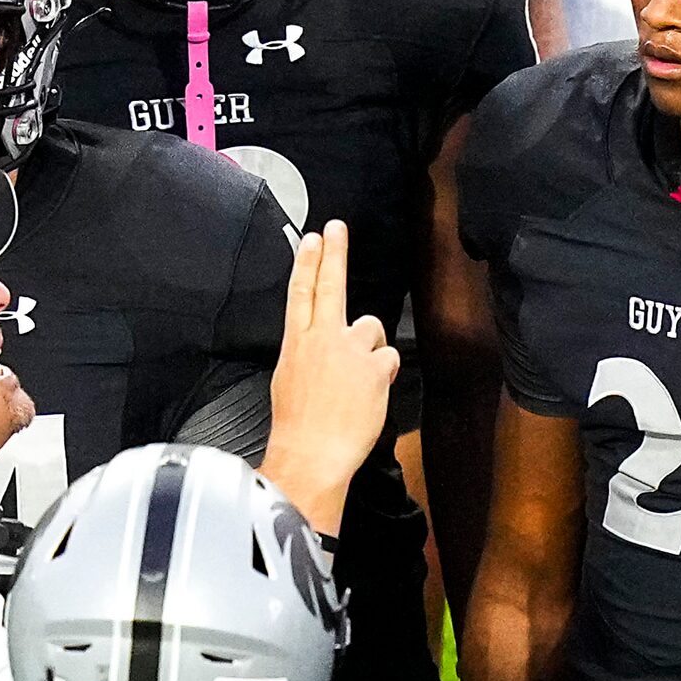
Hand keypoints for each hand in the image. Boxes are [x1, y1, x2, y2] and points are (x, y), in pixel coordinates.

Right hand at [260, 220, 397, 536]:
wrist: (311, 453)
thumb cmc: (298, 427)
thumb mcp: (291, 382)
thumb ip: (312, 357)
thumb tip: (330, 351)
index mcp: (296, 343)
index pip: (300, 293)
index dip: (307, 263)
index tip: (312, 239)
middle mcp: (321, 338)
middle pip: (330, 286)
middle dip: (334, 253)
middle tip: (337, 228)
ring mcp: (349, 349)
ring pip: (371, 328)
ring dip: (370, 347)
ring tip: (358, 380)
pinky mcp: (374, 366)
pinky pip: (389, 358)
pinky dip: (384, 374)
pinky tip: (371, 393)